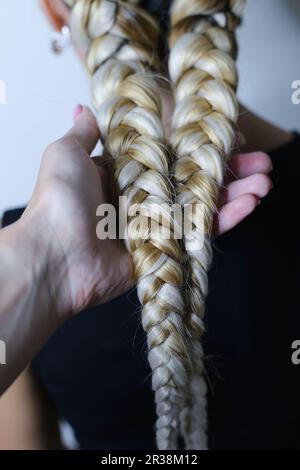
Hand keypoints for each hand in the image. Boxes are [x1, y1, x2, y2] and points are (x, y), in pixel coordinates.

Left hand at [21, 106, 271, 321]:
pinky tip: (251, 202)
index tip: (226, 135)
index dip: (197, 145)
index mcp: (123, 173)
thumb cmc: (59, 201)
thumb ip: (86, 132)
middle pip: (193, 180)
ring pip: (203, 206)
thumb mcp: (67, 153)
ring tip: (265, 179)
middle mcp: (143, 198)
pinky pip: (200, 233)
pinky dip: (226, 219)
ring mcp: (156, 226)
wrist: (55, 255)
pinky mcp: (166, 251)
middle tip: (259, 160)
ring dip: (236, 192)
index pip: (170, 154)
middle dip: (227, 169)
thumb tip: (84, 107)